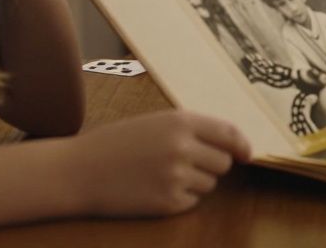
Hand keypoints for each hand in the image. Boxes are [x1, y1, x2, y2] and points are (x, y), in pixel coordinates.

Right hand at [67, 109, 250, 215]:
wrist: (78, 171)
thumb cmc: (116, 144)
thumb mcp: (154, 123)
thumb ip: (190, 129)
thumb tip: (231, 145)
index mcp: (181, 122)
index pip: (229, 133)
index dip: (242, 145)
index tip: (247, 154)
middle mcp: (183, 147)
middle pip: (223, 162)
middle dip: (211, 165)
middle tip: (183, 163)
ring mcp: (176, 176)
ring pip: (209, 184)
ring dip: (194, 182)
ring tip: (161, 175)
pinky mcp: (168, 203)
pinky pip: (192, 202)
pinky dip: (179, 199)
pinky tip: (153, 190)